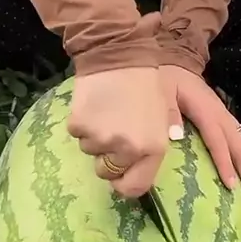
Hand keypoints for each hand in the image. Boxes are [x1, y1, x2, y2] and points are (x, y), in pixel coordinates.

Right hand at [68, 67, 168, 197]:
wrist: (118, 55)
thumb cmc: (146, 82)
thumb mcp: (162, 114)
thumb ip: (156, 142)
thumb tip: (143, 166)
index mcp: (153, 148)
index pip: (135, 187)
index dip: (124, 183)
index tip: (119, 175)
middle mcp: (128, 149)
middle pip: (107, 172)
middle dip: (106, 157)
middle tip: (112, 130)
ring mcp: (102, 139)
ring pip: (90, 151)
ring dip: (94, 136)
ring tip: (106, 109)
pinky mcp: (80, 126)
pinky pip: (77, 134)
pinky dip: (81, 122)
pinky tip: (92, 103)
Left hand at [161, 65, 240, 203]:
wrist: (171, 59)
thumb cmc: (165, 77)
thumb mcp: (160, 90)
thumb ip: (167, 111)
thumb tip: (177, 137)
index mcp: (205, 108)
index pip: (217, 139)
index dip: (224, 162)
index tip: (230, 185)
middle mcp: (219, 112)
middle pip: (238, 143)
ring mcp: (222, 113)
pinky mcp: (220, 115)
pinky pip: (235, 138)